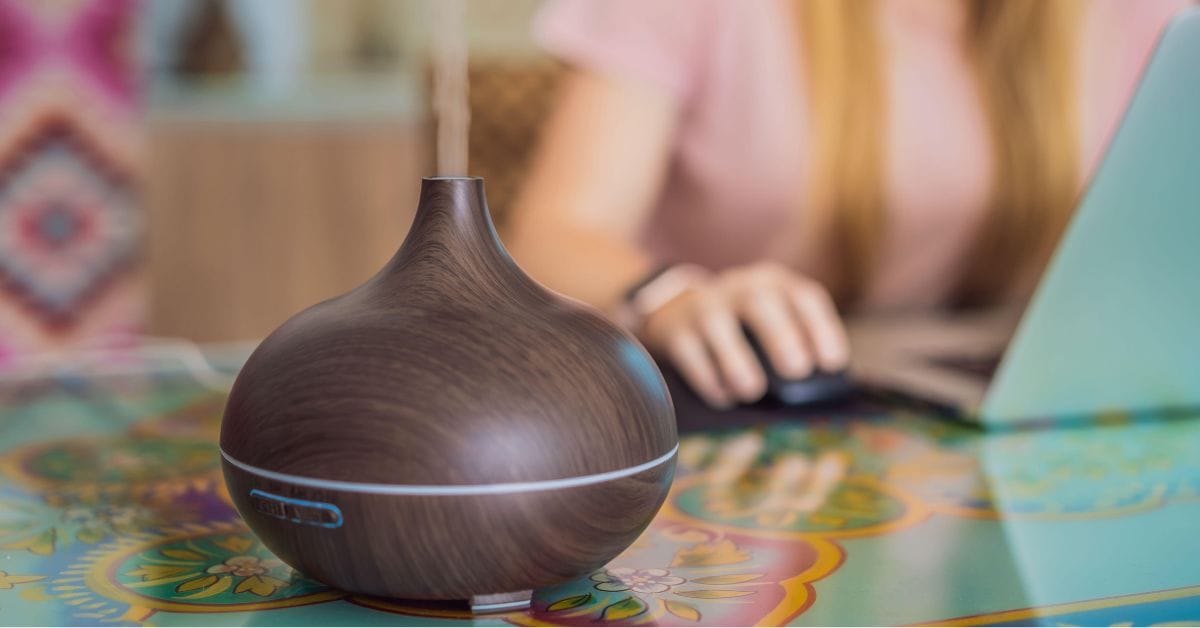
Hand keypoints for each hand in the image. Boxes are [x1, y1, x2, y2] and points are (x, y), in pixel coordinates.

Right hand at [638, 262, 849, 408]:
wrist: (678, 311)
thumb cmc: (743, 327)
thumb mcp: (772, 320)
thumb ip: (798, 343)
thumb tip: (824, 386)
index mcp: (773, 284)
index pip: (803, 296)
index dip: (822, 328)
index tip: (832, 363)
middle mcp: (738, 287)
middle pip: (759, 301)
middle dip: (781, 336)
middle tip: (797, 371)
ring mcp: (703, 306)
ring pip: (716, 325)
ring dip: (737, 361)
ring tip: (753, 391)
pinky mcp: (674, 330)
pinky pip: (688, 351)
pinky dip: (707, 378)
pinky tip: (724, 397)